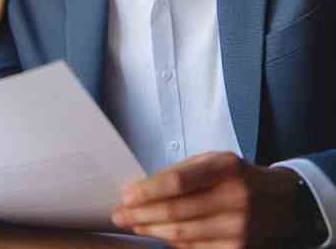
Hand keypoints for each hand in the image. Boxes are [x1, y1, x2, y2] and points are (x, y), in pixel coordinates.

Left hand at [112, 152, 298, 247]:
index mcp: (225, 167)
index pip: (178, 182)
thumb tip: (142, 187)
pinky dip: (172, 242)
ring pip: (183, 234)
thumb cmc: (237, 176)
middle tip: (120, 214)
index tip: (126, 195)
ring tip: (133, 225)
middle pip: (177, 211)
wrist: (281, 202)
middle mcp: (235, 198)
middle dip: (142, 214)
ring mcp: (239, 228)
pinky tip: (157, 234)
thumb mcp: (213, 161)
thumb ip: (181, 173)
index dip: (148, 191)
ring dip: (151, 230)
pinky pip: (196, 248)